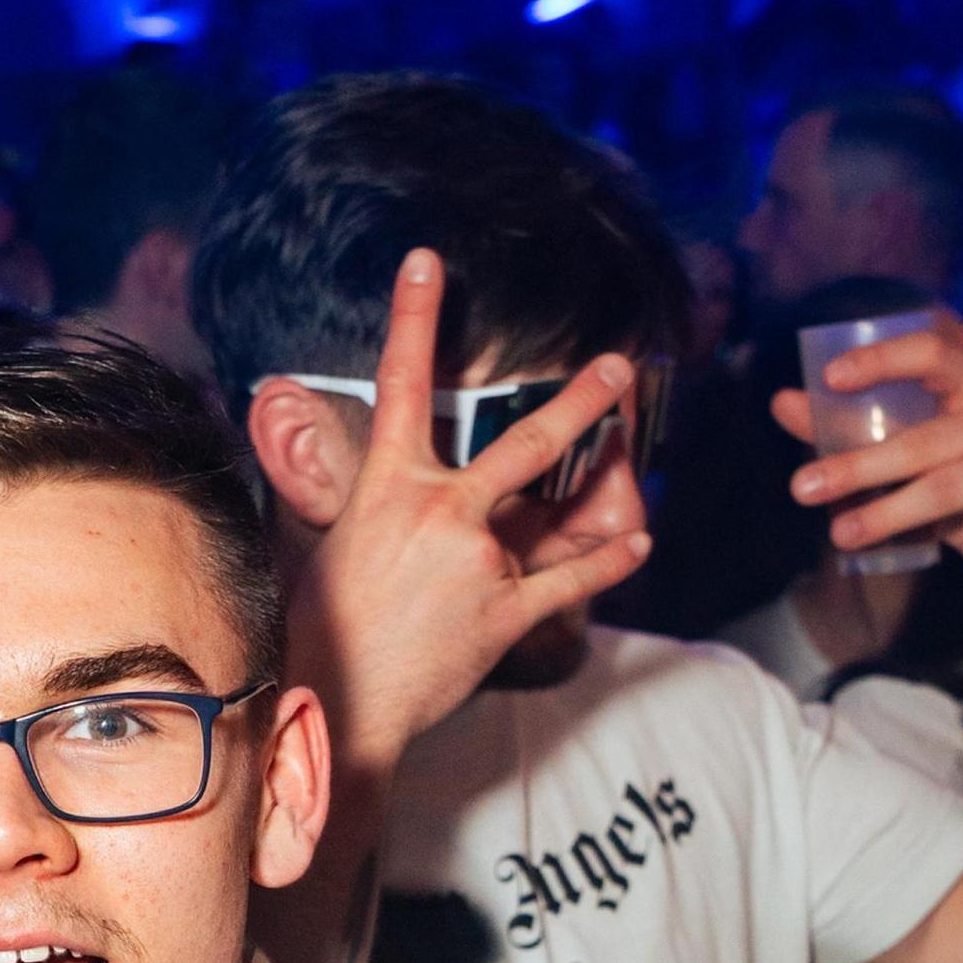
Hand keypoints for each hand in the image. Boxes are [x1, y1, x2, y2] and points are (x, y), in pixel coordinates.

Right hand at [280, 247, 653, 770]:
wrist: (337, 702)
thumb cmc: (323, 630)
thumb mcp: (335, 548)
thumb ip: (376, 510)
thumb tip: (382, 495)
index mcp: (387, 487)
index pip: (402, 384)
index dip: (415, 317)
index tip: (429, 261)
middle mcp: (440, 511)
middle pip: (526, 441)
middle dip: (580, 401)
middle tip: (618, 365)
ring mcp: (477, 561)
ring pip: (552, 511)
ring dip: (601, 480)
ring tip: (632, 453)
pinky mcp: (503, 613)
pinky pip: (568, 581)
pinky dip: (608, 563)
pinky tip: (639, 543)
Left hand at [775, 311, 962, 602]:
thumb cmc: (960, 483)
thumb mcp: (904, 451)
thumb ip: (847, 426)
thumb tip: (781, 401)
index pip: (928, 352)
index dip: (881, 359)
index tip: (830, 377)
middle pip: (923, 432)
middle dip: (859, 464)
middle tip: (801, 487)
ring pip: (946, 480)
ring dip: (889, 510)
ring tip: (839, 533)